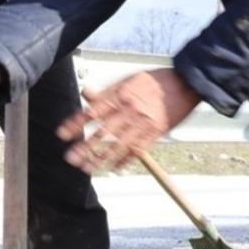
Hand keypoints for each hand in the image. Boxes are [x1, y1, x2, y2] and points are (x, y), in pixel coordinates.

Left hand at [57, 69, 200, 172]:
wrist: (186, 84)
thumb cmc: (156, 80)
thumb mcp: (128, 79)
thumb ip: (107, 91)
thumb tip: (87, 94)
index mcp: (121, 96)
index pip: (92, 112)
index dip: (75, 124)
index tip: (62, 134)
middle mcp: (129, 111)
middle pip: (102, 132)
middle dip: (84, 147)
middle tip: (70, 158)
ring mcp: (143, 124)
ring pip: (118, 145)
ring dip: (101, 158)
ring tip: (87, 168)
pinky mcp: (155, 134)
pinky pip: (137, 151)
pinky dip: (124, 161)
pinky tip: (113, 169)